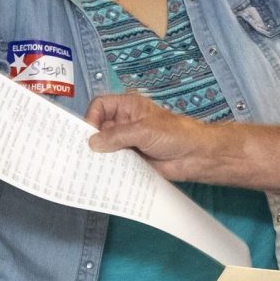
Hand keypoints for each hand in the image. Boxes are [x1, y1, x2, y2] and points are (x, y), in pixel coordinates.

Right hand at [85, 93, 208, 178]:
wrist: (196, 157)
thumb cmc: (175, 135)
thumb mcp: (143, 130)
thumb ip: (117, 136)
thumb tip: (93, 143)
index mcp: (127, 107)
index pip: (100, 106)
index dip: (91, 117)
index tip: (88, 135)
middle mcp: (124, 122)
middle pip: (99, 127)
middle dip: (92, 139)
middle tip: (83, 154)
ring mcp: (127, 141)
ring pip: (105, 146)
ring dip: (99, 155)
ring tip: (90, 166)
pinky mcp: (132, 159)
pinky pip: (114, 161)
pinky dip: (108, 167)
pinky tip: (102, 174)